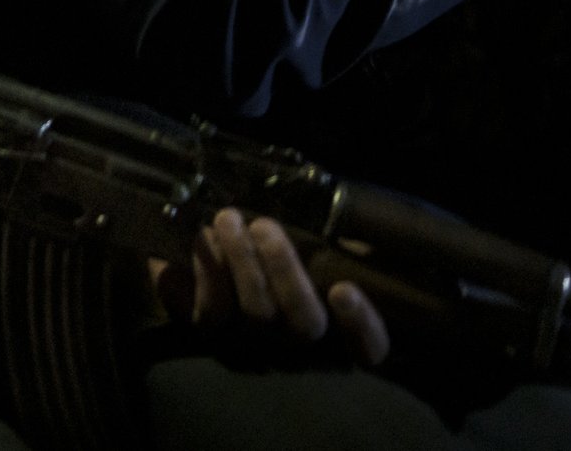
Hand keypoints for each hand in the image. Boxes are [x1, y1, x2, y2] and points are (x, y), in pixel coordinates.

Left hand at [163, 209, 389, 366]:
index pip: (369, 348)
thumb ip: (346, 248)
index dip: (361, 325)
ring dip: (241, 264)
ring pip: (254, 316)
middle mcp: (302, 351)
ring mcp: (257, 348)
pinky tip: (201, 243)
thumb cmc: (299, 256)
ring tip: (228, 220)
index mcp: (342, 334)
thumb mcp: (330, 251)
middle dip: (284, 271)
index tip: (344, 289)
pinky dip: (203, 278)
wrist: (234, 266)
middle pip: (303, 325)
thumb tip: (354, 238)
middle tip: (264, 226)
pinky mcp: (213, 337)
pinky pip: (206, 318)